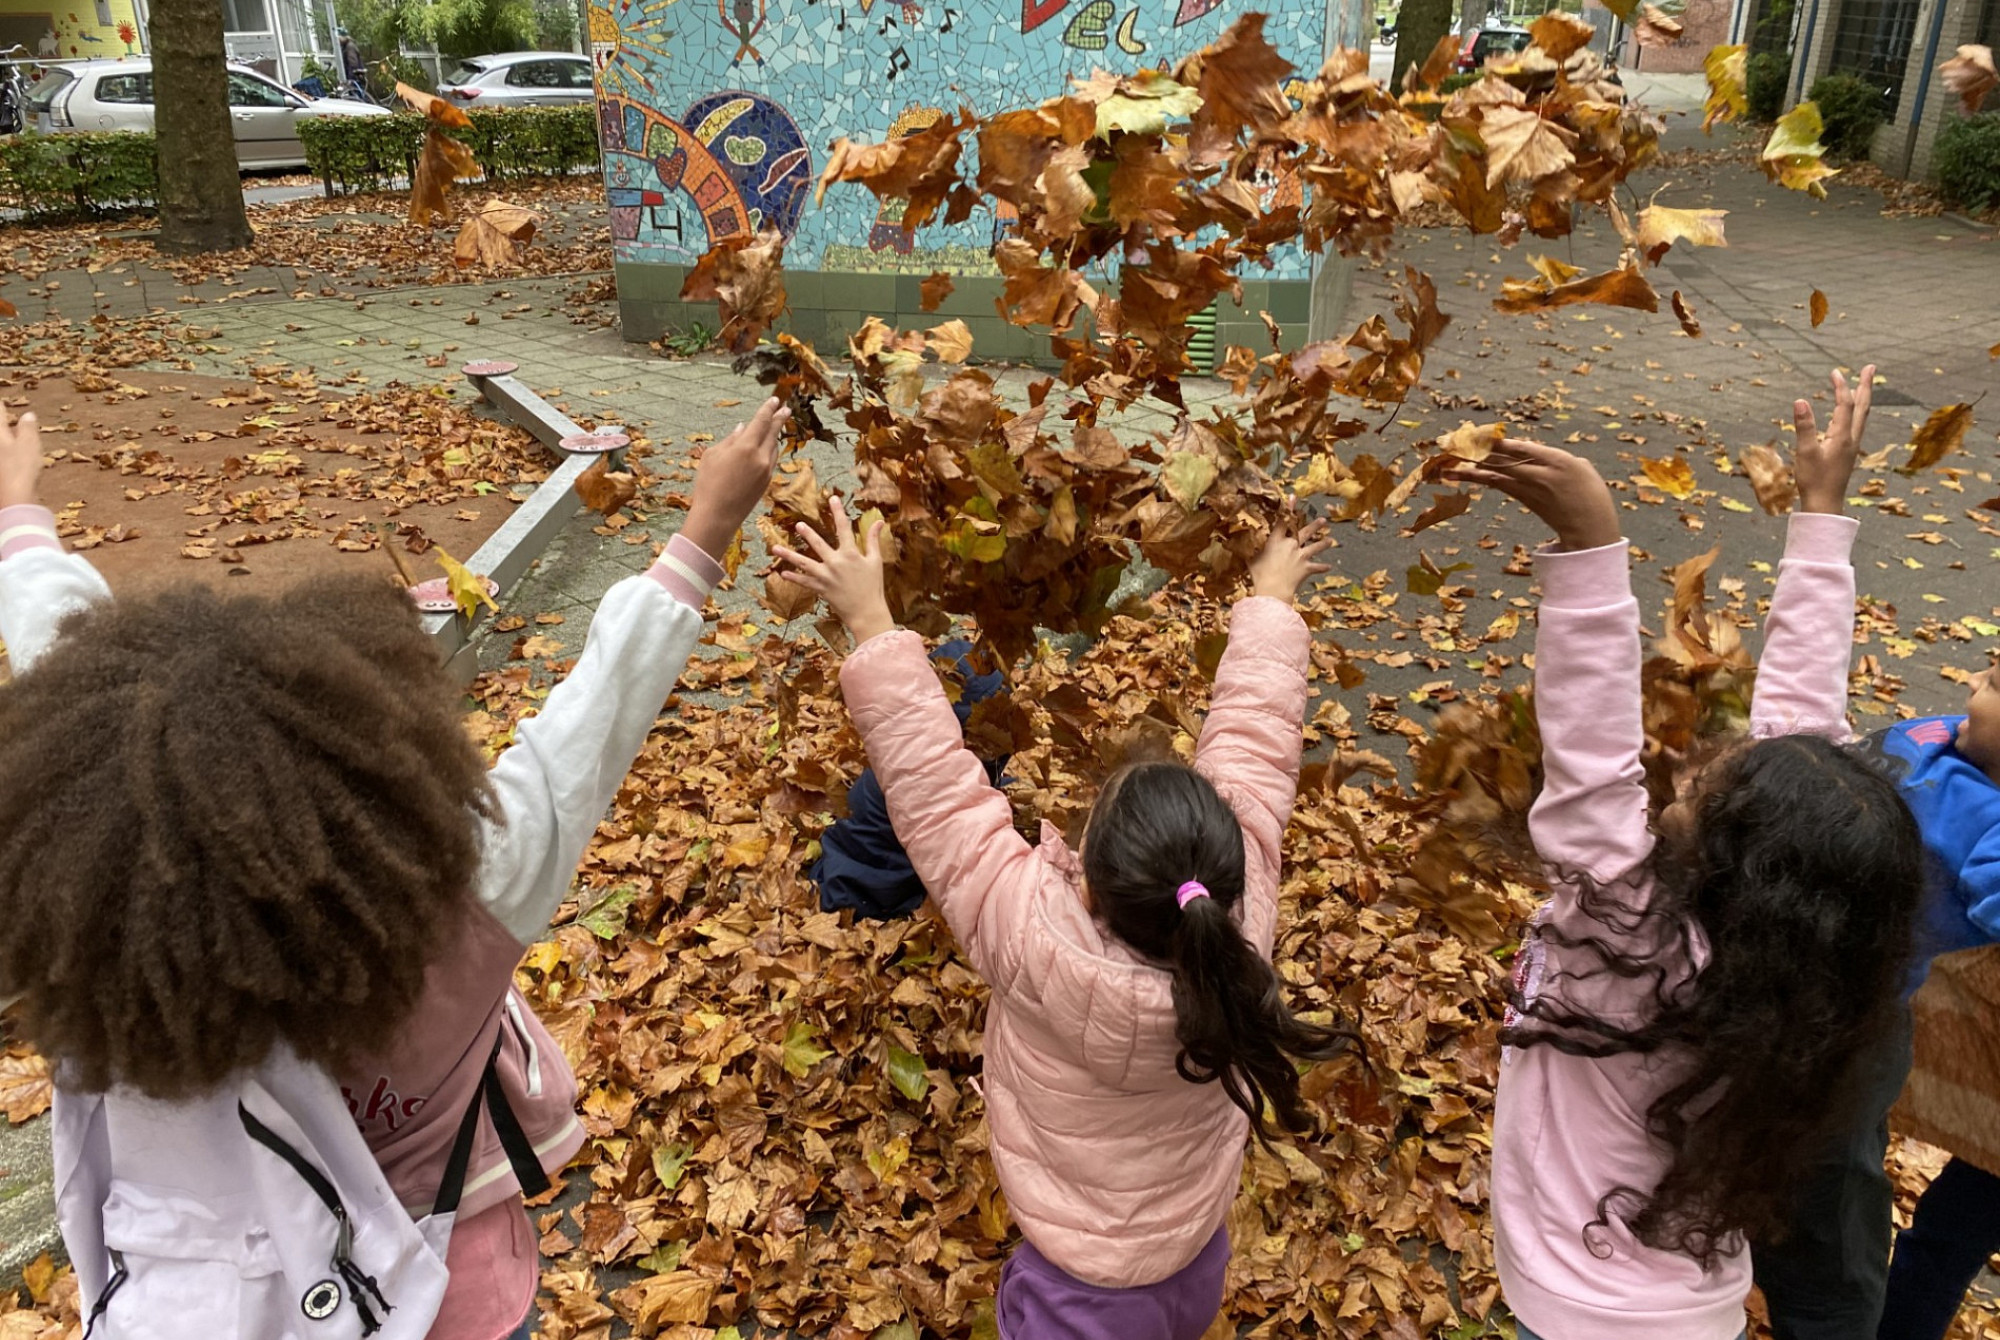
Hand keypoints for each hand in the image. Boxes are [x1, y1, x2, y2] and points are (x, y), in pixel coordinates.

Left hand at [0, 409, 40, 509]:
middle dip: (3, 425)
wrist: (11, 500)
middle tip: (6, 420)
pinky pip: (4, 459)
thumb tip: (28, 415)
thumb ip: (28, 428)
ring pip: (2, 444)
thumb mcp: (30, 445)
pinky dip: (7, 456)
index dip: (2, 405)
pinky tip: (12, 458)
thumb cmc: (20, 468)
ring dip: (6, 440)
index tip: (3, 400)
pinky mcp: (2, 472)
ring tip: (10, 439)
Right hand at [681, 397, 788, 556]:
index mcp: (746, 447)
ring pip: (773, 447)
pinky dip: (770, 451)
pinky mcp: (767, 482)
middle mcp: (760, 457)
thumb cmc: (709, 484)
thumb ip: (730, 440)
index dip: (768, 409)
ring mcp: (766, 471)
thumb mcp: (713, 456)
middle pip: (773, 433)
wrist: (718, 516)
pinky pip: (771, 461)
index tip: (775, 400)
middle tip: (786, 409)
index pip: (761, 422)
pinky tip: (765, 448)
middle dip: (779, 419)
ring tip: (773, 427)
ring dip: (773, 436)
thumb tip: (743, 428)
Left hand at [772, 495, 894, 644]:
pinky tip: (782, 572)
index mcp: (851, 554)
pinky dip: (793, 578)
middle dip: (808, 533)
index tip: (832, 498)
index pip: (843, 528)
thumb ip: (873, 540)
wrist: (867, 612)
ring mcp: (826, 576)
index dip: (838, 512)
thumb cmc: (873, 586)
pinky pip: (804, 582)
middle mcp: (836, 563)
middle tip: (798, 524)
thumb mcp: (875, 561)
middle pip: (818, 544)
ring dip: (788, 555)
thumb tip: (879, 522)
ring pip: (804, 563)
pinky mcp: (821, 589)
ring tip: (775, 547)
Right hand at [1248, 503, 1331, 601]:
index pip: (1283, 520)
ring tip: (1330, 540)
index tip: (1294, 497)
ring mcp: (1300, 556)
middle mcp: (1291, 545)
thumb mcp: (1250, 557)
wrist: (1273, 588)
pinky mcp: (1306, 568)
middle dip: (1314, 525)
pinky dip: (1322, 567)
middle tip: (1323, 520)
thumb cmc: (1259, 573)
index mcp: (1277, 540)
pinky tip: (1328, 567)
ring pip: (1315, 547)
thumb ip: (1250, 547)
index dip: (1288, 508)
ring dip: (1323, 543)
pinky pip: (1316, 567)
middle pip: (1305, 532)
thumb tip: (1240, 539)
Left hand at [1446, 438, 1619, 551]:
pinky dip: (1481, 478)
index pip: (1521, 447)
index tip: (1478, 434)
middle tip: (1452, 445)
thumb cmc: (1590, 493)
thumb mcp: (1580, 467)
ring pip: (1494, 474)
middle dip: (1477, 451)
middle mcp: (1539, 474)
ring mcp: (1530, 489)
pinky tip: (1465, 476)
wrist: (1590, 526)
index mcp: (1556, 460)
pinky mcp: (1524, 500)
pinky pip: (1499, 486)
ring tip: (1446, 468)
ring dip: (1469, 469)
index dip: (1498, 442)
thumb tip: (1533, 454)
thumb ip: (1553, 457)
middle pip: (1502, 460)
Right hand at [1793, 364, 1873, 513]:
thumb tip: (1801, 401)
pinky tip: (1851, 413)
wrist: (1825, 503)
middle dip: (1865, 386)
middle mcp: (1852, 439)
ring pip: (1862, 415)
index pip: (1845, 405)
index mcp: (1842, 436)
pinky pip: (1856, 425)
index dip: (1840, 387)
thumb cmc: (1814, 480)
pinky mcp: (1848, 452)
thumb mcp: (1805, 452)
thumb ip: (1804, 426)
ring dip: (1863, 397)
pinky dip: (1856, 412)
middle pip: (1862, 406)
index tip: (1835, 372)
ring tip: (1863, 385)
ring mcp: (1852, 446)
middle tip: (1870, 368)